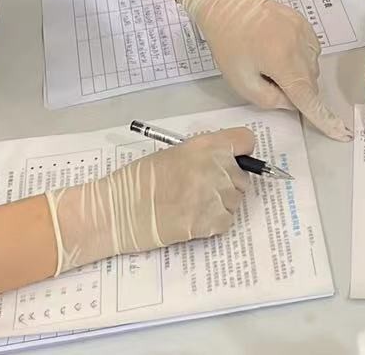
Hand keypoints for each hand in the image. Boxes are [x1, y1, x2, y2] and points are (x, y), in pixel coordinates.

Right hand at [46, 127, 252, 271]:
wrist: (118, 211)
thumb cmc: (138, 180)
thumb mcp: (172, 154)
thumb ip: (202, 155)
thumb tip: (223, 161)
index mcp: (205, 146)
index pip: (246, 141)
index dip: (241, 152)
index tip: (233, 160)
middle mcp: (216, 168)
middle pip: (243, 175)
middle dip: (229, 182)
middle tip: (203, 188)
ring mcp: (214, 196)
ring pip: (236, 200)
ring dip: (222, 203)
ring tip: (194, 205)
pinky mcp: (209, 223)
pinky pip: (227, 221)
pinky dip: (215, 223)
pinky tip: (194, 219)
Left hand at [180, 0, 350, 139]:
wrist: (228, 4)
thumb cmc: (229, 42)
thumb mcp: (241, 81)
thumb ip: (269, 99)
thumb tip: (291, 102)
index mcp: (282, 62)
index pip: (308, 97)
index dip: (324, 118)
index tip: (341, 131)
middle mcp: (299, 45)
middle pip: (309, 83)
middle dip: (294, 90)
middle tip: (266, 78)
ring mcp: (304, 31)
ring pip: (311, 67)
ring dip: (297, 73)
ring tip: (269, 59)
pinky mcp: (304, 23)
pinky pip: (310, 50)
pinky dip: (299, 57)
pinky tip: (278, 49)